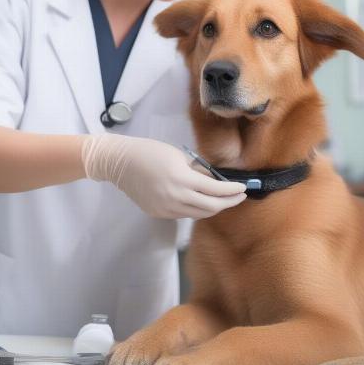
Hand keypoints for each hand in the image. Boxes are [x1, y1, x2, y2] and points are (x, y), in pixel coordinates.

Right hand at [81, 134, 246, 218]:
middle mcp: (175, 197)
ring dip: (213, 207)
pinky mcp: (158, 214)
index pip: (215, 190)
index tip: (243, 188)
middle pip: (211, 207)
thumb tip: (216, 182)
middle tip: (239, 197)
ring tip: (223, 200)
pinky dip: (195, 208)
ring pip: (198, 214)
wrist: (120, 162)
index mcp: (181, 179)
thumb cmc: (150, 151)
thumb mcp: (179, 156)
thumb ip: (198, 171)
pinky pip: (183, 214)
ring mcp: (165, 209)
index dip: (232, 190)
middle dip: (228, 203)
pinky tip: (200, 201)